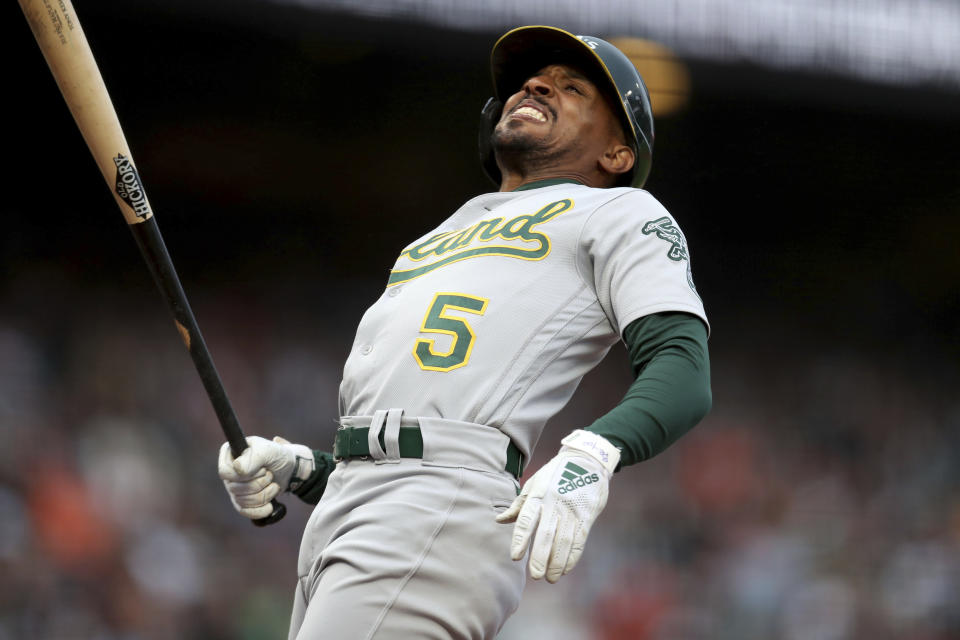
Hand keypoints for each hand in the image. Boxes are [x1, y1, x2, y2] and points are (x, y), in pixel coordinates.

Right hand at [218, 436, 313, 519]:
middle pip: (234, 488)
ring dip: (263, 495)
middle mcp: (229, 472)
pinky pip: (244, 512)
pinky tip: (270, 506)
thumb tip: (238, 469)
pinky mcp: (242, 501)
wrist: (290, 469)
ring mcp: (234, 487)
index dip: (244, 475)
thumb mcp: (268, 450)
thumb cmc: (277, 456)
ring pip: (241, 501)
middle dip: (259, 484)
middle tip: (270, 474)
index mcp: (229, 454)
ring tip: (274, 485)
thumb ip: (253, 457)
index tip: (262, 469)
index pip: (225, 472)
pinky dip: (260, 510)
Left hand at [496, 430, 619, 582]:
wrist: (587, 461)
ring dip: (557, 561)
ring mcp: (572, 510)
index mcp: (539, 495)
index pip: (527, 519)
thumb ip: (519, 505)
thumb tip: (499, 521)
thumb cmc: (555, 474)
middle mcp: (555, 503)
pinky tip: (565, 569)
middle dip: (540, 556)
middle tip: (534, 575)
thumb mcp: (534, 483)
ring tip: (550, 578)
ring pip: (564, 540)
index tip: (515, 556)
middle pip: (546, 533)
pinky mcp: (587, 516)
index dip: (521, 538)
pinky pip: (579, 539)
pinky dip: (572, 556)